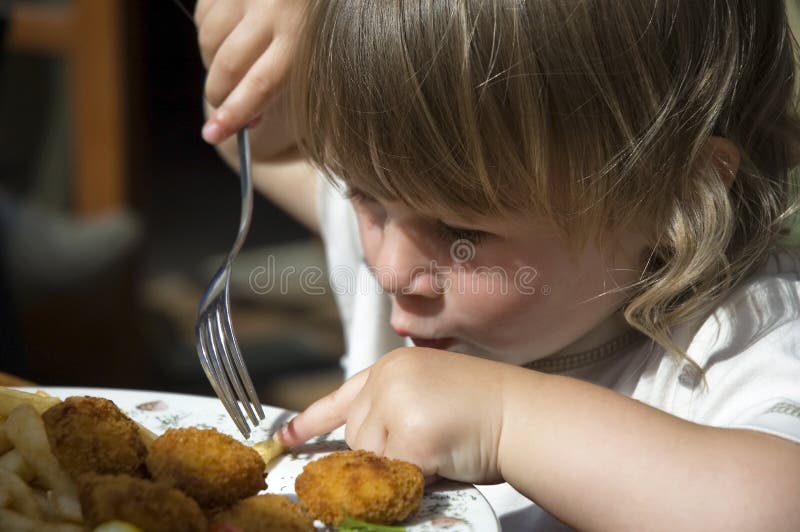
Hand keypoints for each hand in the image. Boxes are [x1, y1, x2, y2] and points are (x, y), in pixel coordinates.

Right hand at [195, 0, 305, 143]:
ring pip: (209, 41)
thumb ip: (287, 80)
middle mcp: (272, 12)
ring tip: (230, 68)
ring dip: (212, 63)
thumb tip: (249, 119)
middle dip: (217, 95)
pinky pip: (204, 15)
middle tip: (218, 109)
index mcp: (301, 38)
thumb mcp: (319, 50)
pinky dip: (209, 32)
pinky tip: (230, 34)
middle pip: (227, 67)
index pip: (259, 87)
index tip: (212, 135)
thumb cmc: (324, 17)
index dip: (233, 116)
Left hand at [278, 348, 508, 483]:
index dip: (311, 421)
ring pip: (371, 458)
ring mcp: (397, 404)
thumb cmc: (486, 409)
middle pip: (356, 437)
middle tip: (432, 439)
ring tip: (442, 443)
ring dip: (401, 463)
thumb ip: (393, 411)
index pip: (341, 396)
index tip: (285, 437)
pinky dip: (416, 478)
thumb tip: (365, 451)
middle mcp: (388, 378)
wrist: (524, 415)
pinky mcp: (410, 435)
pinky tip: (445, 456)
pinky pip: (394, 476)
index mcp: (393, 367)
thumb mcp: (429, 396)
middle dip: (386, 450)